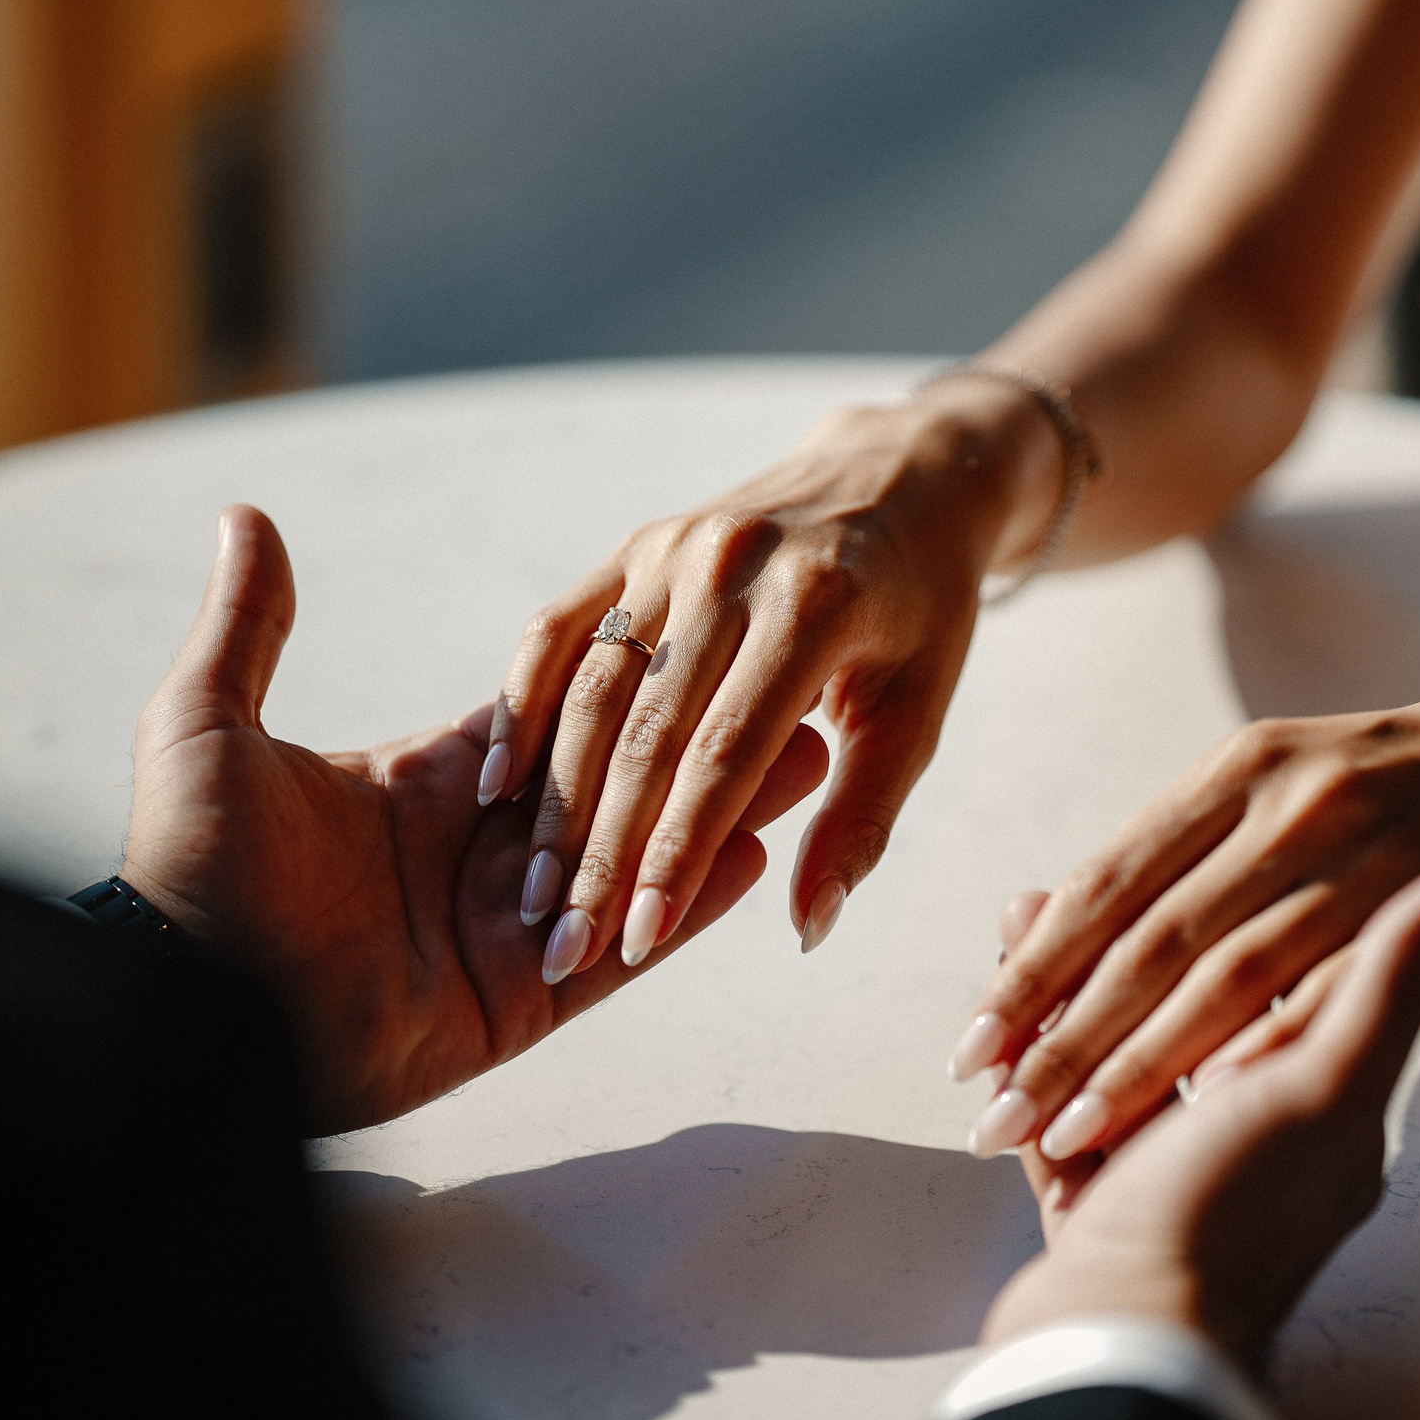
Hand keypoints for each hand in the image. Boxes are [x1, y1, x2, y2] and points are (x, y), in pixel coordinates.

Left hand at [121, 506, 830, 1131]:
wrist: (185, 1002)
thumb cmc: (184, 865)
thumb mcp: (207, 725)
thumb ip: (248, 627)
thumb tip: (248, 519)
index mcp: (421, 783)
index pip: (547, 722)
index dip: (624, 687)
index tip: (703, 637)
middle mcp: (474, 853)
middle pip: (615, 786)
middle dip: (704, 747)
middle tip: (793, 698)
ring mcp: (500, 930)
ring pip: (637, 861)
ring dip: (720, 816)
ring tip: (811, 762)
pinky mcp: (514, 1001)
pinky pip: (620, 949)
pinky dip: (689, 905)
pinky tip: (759, 855)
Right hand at [480, 378, 1060, 982]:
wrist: (899, 478)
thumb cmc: (918, 611)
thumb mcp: (918, 710)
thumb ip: (862, 819)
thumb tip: (807, 926)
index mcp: (816, 606)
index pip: (727, 756)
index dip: (678, 856)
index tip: (641, 940)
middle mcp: (733, 567)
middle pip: (648, 732)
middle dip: (604, 849)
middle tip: (568, 941)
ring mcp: (675, 549)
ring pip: (594, 688)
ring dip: (557, 798)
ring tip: (534, 891)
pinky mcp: (636, 545)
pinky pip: (560, 630)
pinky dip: (524, 706)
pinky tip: (501, 786)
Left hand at [952, 659, 1419, 1160]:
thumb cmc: (1414, 784)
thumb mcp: (1290, 782)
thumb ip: (1196, 847)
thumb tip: (1081, 915)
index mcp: (1230, 772)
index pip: (1100, 885)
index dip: (1029, 971)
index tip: (969, 1045)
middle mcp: (1278, 801)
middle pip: (1139, 939)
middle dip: (1053, 1037)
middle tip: (989, 1112)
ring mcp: (1353, 847)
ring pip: (1216, 975)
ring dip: (1133, 1065)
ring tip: (1064, 1135)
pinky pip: (1321, 991)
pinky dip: (1255, 1056)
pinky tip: (1201, 1115)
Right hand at [981, 860, 1419, 1374]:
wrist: (1127, 1351)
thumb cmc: (1232, 1222)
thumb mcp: (1325, 1087)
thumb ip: (1387, 984)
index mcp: (1316, 1103)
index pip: (1281, 975)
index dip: (1245, 901)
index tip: (1214, 836)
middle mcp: (1247, 1134)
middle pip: (1185, 1004)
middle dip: (1129, 936)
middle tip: (1086, 875)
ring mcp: (1164, 1169)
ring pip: (1111, 1045)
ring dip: (1069, 980)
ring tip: (1024, 914)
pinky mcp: (1091, 1203)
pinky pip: (1056, 1103)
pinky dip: (1028, 1045)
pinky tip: (1004, 1001)